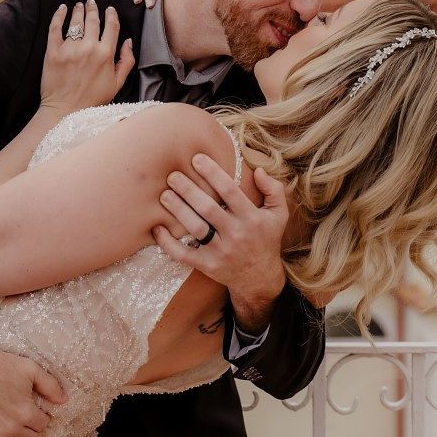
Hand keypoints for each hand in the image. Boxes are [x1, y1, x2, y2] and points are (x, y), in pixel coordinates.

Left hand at [40, 0, 135, 114]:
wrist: (65, 110)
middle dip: (93, 9)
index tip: (109, 10)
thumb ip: (126, 61)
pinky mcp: (53, 51)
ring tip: (79, 6)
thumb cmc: (93, 100)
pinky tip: (62, 9)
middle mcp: (88, 48)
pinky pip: (55, 28)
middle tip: (91, 3)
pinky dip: (59, 16)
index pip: (111, 26)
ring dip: (79, 11)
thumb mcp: (117, 84)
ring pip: (76, 22)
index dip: (111, 15)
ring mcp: (69, 49)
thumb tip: (129, 42)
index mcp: (105, 54)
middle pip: (93, 20)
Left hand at [152, 155, 288, 332]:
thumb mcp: (279, 214)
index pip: (230, 191)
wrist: (259, 278)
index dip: (213, 173)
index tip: (196, 158)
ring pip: (195, 228)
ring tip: (164, 195)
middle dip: (189, 190)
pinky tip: (157, 228)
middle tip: (172, 175)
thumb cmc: (266, 239)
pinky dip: (168, 243)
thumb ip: (273, 190)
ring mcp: (221, 251)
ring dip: (178, 210)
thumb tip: (259, 171)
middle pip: (208, 208)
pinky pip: (183, 254)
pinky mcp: (207, 265)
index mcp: (251, 218)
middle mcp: (236, 234)